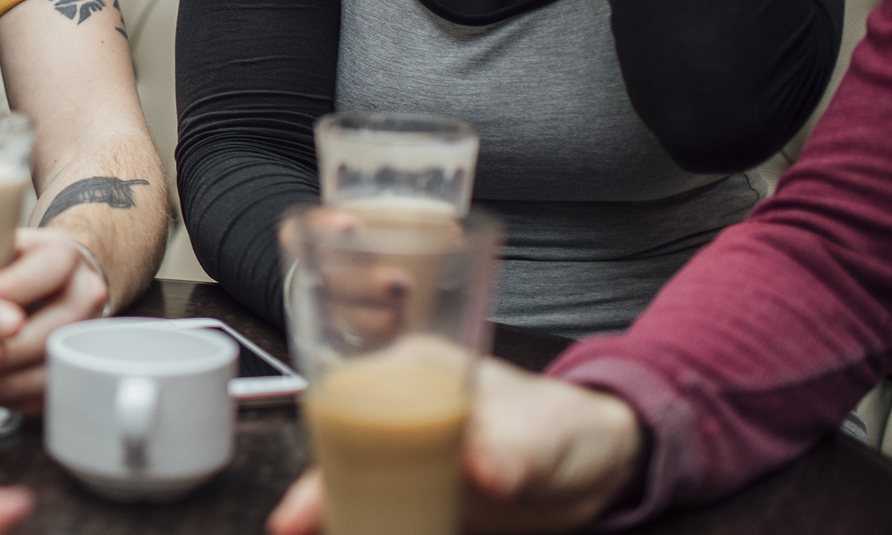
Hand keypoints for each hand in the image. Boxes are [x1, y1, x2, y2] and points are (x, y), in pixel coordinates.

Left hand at [0, 228, 111, 411]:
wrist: (66, 277)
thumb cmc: (21, 261)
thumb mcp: (5, 243)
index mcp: (64, 256)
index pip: (43, 272)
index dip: (7, 289)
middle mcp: (87, 293)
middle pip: (49, 331)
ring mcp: (90, 333)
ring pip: (52, 366)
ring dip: (6, 380)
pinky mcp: (86, 364)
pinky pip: (55, 390)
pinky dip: (19, 396)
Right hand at [266, 358, 646, 534]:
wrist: (597, 471)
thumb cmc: (565, 428)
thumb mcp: (539, 436)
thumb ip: (509, 450)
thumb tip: (480, 469)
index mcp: (414, 372)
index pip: (349, 400)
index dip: (322, 448)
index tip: (301, 499)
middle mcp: (400, 412)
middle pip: (342, 454)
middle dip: (316, 496)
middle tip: (294, 527)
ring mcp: (408, 459)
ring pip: (358, 490)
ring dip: (340, 516)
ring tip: (311, 532)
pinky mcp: (422, 498)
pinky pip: (388, 516)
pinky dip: (372, 528)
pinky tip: (357, 533)